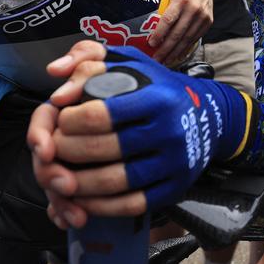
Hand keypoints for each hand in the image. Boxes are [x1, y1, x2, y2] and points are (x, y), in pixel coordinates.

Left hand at [28, 41, 243, 225]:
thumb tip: (55, 73)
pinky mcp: (175, 188)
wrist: (210, 117)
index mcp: (156, 97)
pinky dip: (101, 206)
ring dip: (78, 184)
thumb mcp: (129, 61)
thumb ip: (89, 57)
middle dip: (66, 152)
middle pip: (102, 148)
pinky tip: (82, 199)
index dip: (69, 121)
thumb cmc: (158, 87)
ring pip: (115, 182)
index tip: (59, 120)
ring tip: (59, 176)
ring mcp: (175, 163)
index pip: (99, 114)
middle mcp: (169, 130)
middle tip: (52, 151)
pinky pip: (132, 204)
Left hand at [146, 0, 212, 64]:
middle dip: (166, 48)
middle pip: (178, 33)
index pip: (169, 19)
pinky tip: (177, 55)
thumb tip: (138, 4)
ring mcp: (202, 16)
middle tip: (156, 59)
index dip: (160, 33)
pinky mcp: (208, 22)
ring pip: (187, 39)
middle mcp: (193, 8)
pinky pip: (195, 38)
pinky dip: (186, 49)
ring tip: (165, 61)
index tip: (152, 43)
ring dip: (175, 52)